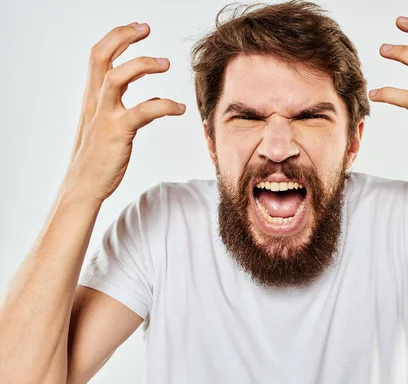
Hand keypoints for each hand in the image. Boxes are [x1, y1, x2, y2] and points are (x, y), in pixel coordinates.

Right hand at [60, 22, 185, 202]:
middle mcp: (94, 102)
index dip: (117, 38)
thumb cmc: (96, 157)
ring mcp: (104, 116)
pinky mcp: (117, 133)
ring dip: (142, 65)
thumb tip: (148, 98)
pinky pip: (142, 111)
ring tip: (166, 64)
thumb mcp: (103, 125)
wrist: (83, 186)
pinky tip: (180, 107)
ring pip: (116, 77)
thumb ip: (119, 107)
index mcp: (91, 98)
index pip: (98, 56)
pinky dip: (164, 105)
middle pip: (100, 56)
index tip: (137, 29)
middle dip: (123, 37)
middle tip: (146, 28)